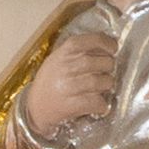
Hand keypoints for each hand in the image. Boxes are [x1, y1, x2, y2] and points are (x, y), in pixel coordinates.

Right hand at [24, 25, 117, 140]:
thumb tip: (106, 46)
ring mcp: (67, 87)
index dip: (103, 42)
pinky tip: (99, 103)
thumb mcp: (58, 60)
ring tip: (104, 85)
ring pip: (99, 81)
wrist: (34, 108)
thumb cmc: (50, 81)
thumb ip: (78, 52)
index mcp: (62, 54)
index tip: (113, 47)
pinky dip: (102, 104)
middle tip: (108, 70)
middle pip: (97, 61)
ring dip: (107, 83)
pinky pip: (95, 101)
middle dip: (109, 65)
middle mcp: (64, 68)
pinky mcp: (70, 105)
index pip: (85, 41)